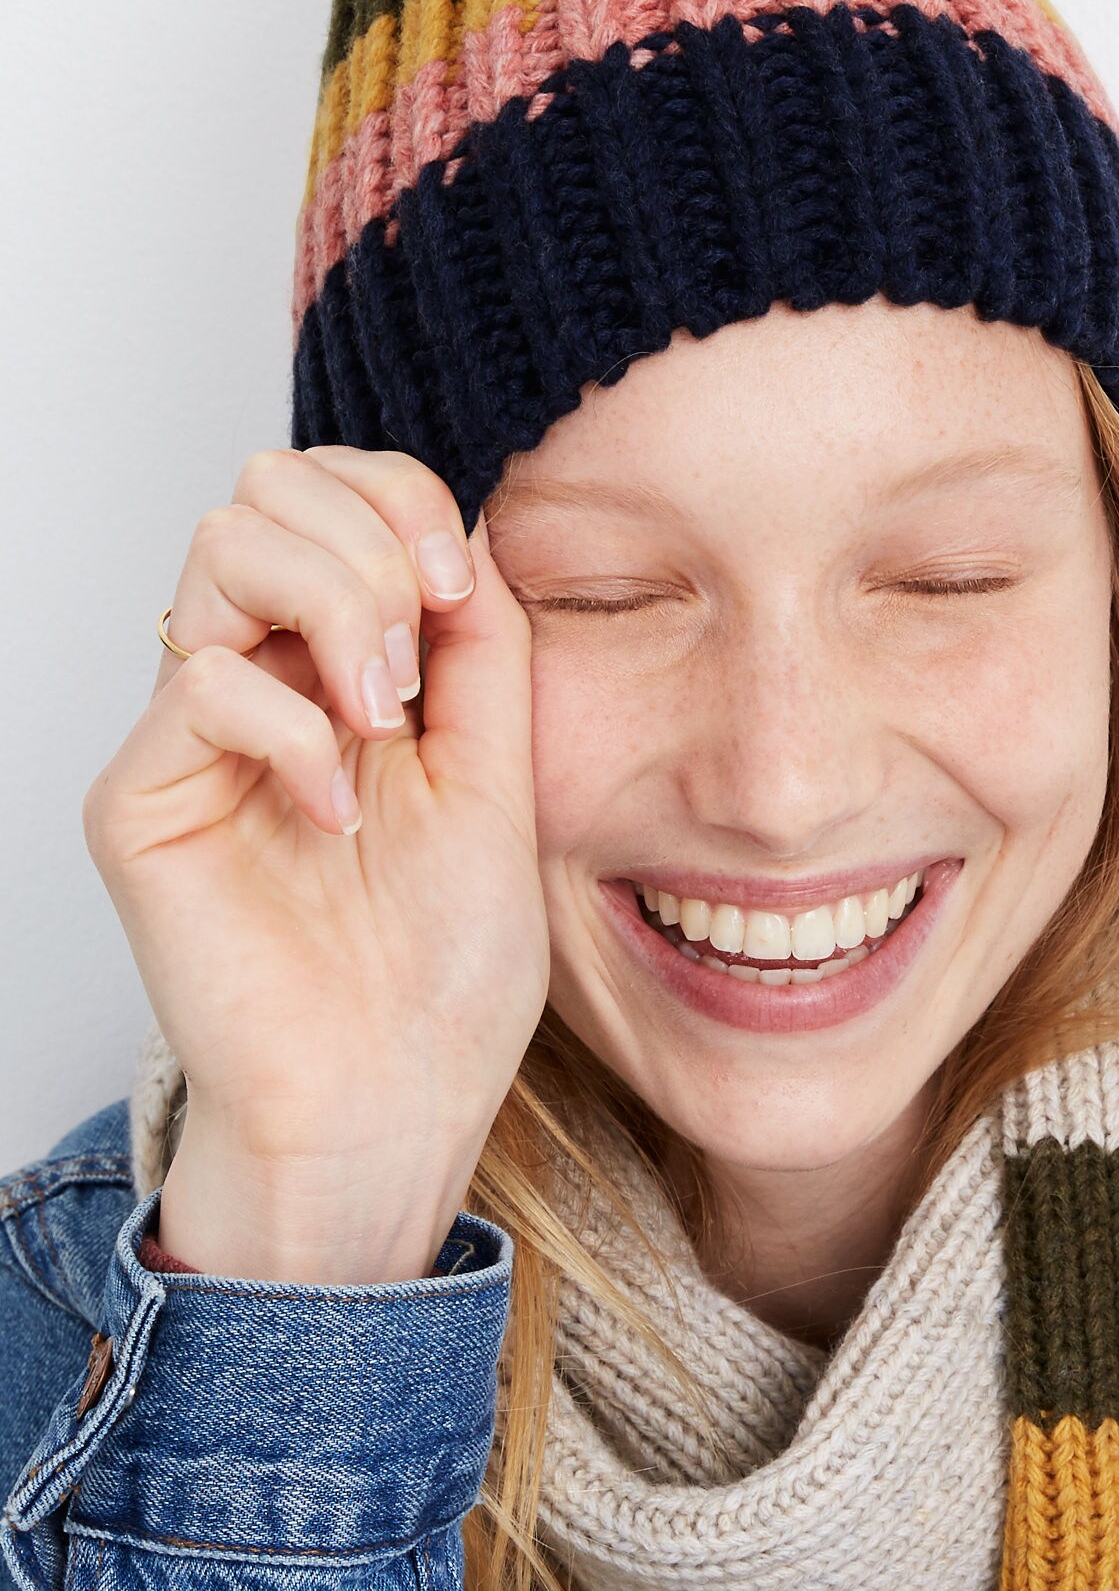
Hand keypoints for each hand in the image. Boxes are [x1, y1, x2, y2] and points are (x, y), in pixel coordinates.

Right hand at [83, 447, 548, 1282]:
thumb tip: (469, 529)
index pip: (336, 493)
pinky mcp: (144, 800)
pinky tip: (339, 815)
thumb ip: (484, 651)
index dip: (401, 500)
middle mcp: (263, 680)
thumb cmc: (445, 970)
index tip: (462, 592)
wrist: (393, 1101)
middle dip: (369, 540)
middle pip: (267, 489)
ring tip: (384, 720)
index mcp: (346, 666)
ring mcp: (195, 735)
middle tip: (421, 666)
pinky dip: (292, 730)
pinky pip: (202, 682)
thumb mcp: (500, 777)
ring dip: (334, 604)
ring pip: (220, 545)